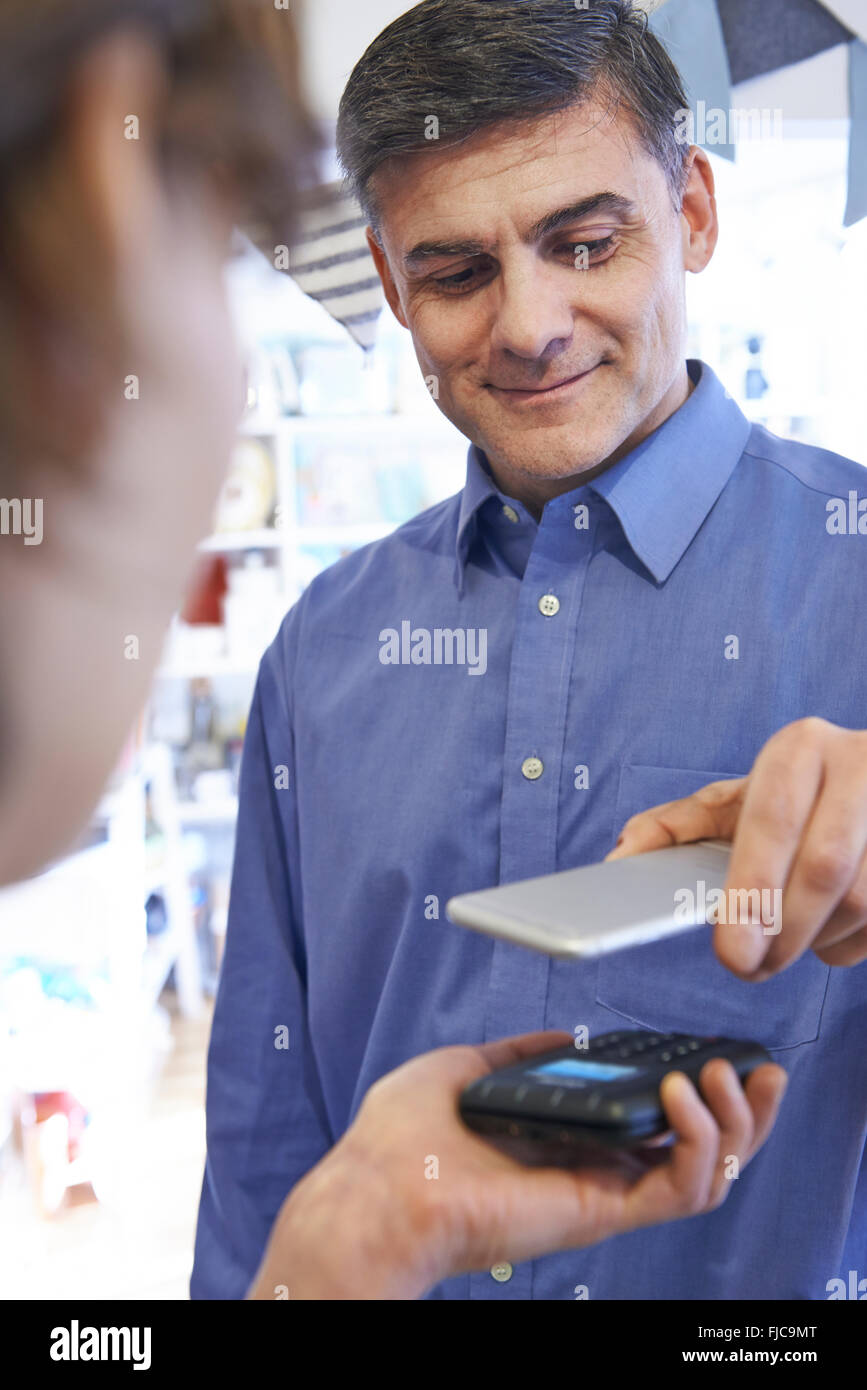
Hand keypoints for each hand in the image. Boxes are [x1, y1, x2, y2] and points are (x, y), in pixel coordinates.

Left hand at [248, 1031, 786, 1298]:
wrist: (381, 1184)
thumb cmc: (405, 1136)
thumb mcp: (467, 1068)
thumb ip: (522, 1054)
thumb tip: (563, 1040)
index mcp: (572, 1135)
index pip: (656, 1121)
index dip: (697, 1090)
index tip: (714, 1052)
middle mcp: (598, 1166)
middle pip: (699, 1150)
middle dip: (744, 1111)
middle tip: (755, 1069)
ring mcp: (606, 1190)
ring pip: (707, 1173)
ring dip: (736, 1123)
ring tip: (723, 1075)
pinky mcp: (605, 1209)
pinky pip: (682, 1189)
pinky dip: (702, 1142)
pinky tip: (681, 1095)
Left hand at [606, 718, 866, 978]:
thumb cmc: (797, 800)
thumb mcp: (736, 803)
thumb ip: (676, 829)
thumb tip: (620, 859)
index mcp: (799, 749)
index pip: (772, 819)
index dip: (751, 889)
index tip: (731, 950)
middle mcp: (859, 765)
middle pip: (825, 866)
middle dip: (782, 931)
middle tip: (750, 967)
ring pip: (864, 899)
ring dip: (820, 940)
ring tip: (789, 944)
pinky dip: (853, 944)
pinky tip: (830, 935)